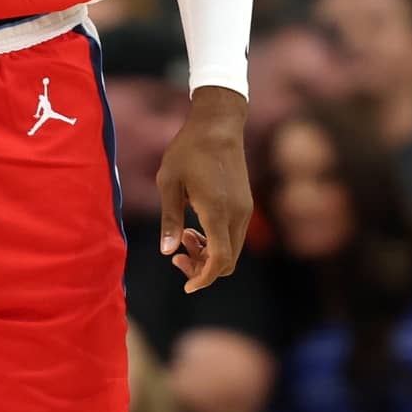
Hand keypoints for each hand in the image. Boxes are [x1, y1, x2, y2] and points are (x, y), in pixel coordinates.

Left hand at [156, 87, 251, 292]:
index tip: (187, 287)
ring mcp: (245, 209)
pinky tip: (196, 226)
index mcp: (218, 212)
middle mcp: (237, 215)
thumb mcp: (169, 182)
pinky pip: (234, 235)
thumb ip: (169, 219)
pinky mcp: (245, 203)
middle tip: (177, 256)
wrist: (218, 124)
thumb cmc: (188, 150)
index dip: (203, 278)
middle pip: (227, 261)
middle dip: (202, 268)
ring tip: (183, 237)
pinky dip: (217, 241)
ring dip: (209, 253)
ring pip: (233, 250)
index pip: (219, 260)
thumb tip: (166, 251)